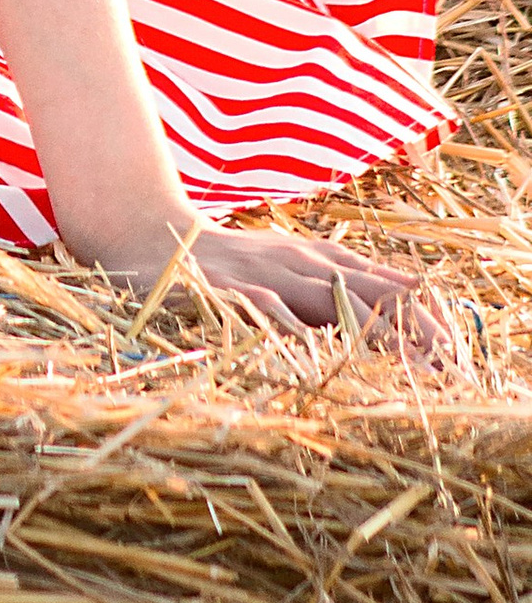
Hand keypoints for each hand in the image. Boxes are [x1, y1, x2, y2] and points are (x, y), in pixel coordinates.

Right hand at [91, 213, 450, 355]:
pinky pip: (267, 313)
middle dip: (408, 330)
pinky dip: (295, 337)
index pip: (384, 283)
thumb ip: (334, 286)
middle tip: (444, 367)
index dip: (422, 316)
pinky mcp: (228, 290)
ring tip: (402, 369)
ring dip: (366, 334)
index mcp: (316, 259)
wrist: (146, 234)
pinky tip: (313, 359)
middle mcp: (298, 262)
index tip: (455, 351)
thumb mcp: (289, 267)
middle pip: (367, 294)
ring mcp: (264, 274)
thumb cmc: (226, 262)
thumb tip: (399, 305)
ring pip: (326, 302)